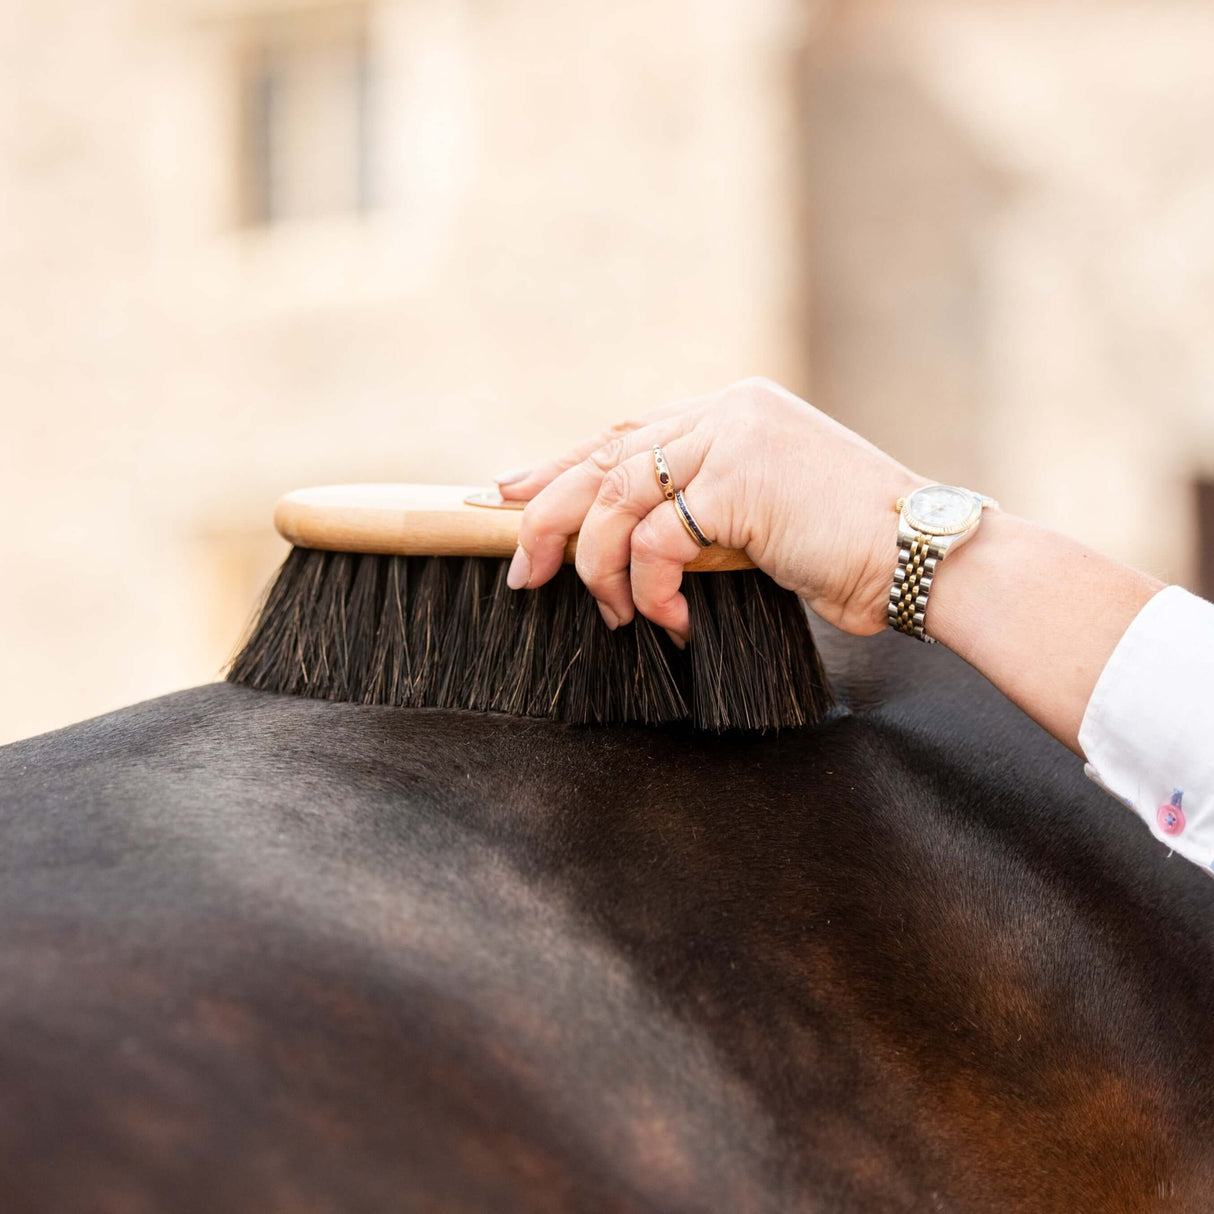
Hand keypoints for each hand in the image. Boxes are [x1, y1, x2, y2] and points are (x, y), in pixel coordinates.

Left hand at [496, 377, 926, 640]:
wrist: (920, 557)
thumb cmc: (844, 550)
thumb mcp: (759, 516)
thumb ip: (699, 508)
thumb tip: (624, 541)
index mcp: (728, 412)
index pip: (623, 434)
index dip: (559, 466)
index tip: (508, 495)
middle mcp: (725, 412)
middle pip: (604, 458)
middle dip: (547, 517)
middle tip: (522, 570)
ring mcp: (733, 438)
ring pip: (617, 498)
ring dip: (599, 568)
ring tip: (613, 614)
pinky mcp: (740, 481)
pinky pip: (658, 541)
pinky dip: (650, 588)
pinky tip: (667, 620)